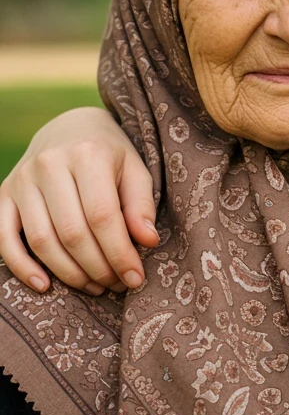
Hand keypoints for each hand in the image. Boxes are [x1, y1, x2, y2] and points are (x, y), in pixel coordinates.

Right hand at [0, 108, 157, 294]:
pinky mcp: (4, 194)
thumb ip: (141, 205)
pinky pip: (4, 237)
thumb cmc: (110, 155)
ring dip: (69, 273)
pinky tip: (44, 285)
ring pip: (42, 240)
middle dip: (98, 267)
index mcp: (87, 154)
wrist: (70, 128)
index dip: (119, 253)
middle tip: (117, 284)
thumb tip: (147, 242)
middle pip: (72, 233)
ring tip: (94, 286)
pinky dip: (21, 266)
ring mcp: (22, 179)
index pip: (102, 216)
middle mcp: (49, 164)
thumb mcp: (135, 169)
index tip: (135, 278)